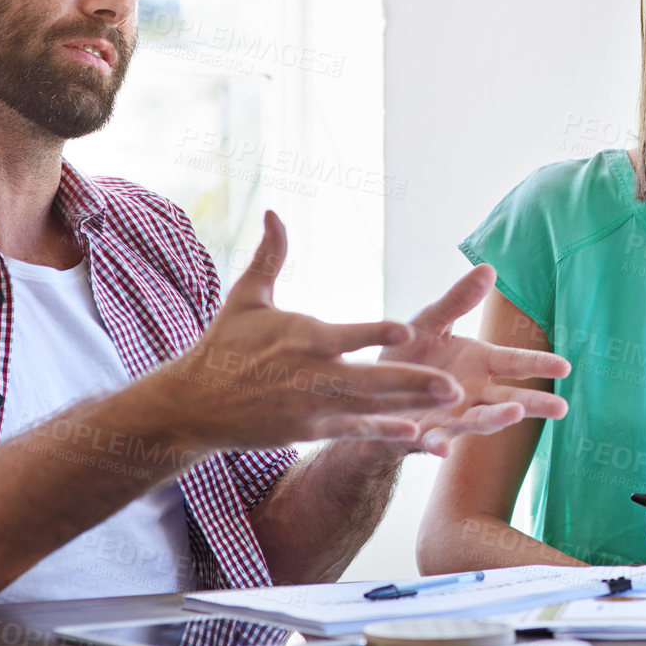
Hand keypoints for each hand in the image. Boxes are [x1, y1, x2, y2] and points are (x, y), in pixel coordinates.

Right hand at [152, 211, 463, 448]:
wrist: (191, 405)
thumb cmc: (223, 346)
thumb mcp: (245, 298)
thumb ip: (270, 256)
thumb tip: (274, 211)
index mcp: (302, 337)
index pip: (346, 335)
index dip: (375, 335)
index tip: (407, 331)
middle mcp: (311, 375)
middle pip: (370, 379)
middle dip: (413, 382)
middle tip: (454, 383)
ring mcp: (311, 406)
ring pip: (371, 407)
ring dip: (412, 405)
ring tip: (452, 402)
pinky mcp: (307, 431)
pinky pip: (353, 431)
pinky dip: (383, 432)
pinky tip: (417, 433)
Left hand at [375, 264, 571, 455]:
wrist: (369, 391)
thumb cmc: (407, 356)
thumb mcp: (430, 322)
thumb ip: (458, 301)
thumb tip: (488, 267)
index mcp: (478, 363)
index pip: (515, 362)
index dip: (539, 364)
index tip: (565, 367)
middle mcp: (472, 394)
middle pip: (509, 400)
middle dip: (534, 404)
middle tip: (561, 408)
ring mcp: (451, 417)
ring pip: (478, 421)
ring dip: (495, 420)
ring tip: (514, 415)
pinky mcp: (422, 434)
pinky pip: (433, 441)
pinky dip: (439, 445)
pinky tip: (443, 448)